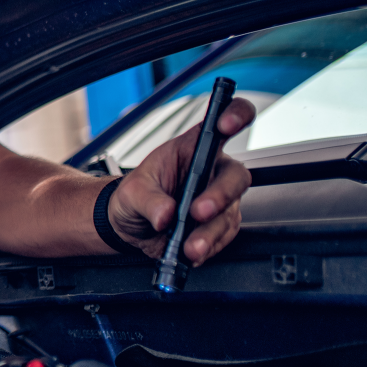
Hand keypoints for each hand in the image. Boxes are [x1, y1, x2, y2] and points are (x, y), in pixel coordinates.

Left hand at [110, 96, 256, 263]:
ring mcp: (220, 199)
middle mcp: (212, 170)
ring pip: (230, 213)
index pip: (223, 120)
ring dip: (210, 232)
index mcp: (193, 148)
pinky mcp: (220, 225)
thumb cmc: (135, 197)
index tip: (226, 123)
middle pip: (236, 177)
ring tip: (189, 245)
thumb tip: (165, 214)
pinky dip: (208, 246)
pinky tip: (192, 251)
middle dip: (219, 195)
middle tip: (197, 211)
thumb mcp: (132, 193)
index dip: (234, 115)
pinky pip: (224, 237)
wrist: (130, 226)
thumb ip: (148, 200)